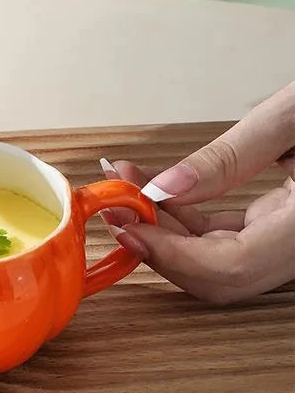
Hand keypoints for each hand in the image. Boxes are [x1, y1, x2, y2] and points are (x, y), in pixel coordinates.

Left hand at [99, 82, 294, 303]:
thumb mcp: (293, 118)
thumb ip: (229, 158)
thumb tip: (163, 189)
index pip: (228, 268)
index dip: (170, 256)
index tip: (127, 226)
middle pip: (217, 274)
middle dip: (159, 244)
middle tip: (115, 204)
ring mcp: (289, 240)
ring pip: (217, 258)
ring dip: (166, 228)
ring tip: (126, 185)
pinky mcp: (281, 225)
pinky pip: (226, 236)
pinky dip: (187, 218)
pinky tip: (156, 188)